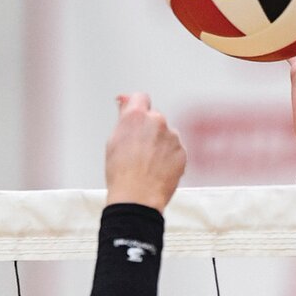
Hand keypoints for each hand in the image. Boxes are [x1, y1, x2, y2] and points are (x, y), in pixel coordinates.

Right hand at [105, 94, 186, 211]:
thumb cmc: (122, 174)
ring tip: (148, 165)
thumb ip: (124, 119)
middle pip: (154, 118)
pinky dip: (169, 157)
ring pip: (166, 135)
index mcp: (136, 116)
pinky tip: (159, 170)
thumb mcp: (114, 141)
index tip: (136, 114)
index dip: (137, 106)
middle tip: (139, 150)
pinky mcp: (182, 151)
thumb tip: (126, 103)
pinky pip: (176, 149)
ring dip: (160, 144)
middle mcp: (157, 121)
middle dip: (149, 129)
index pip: (140, 97)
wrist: (138, 198)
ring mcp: (172, 136)